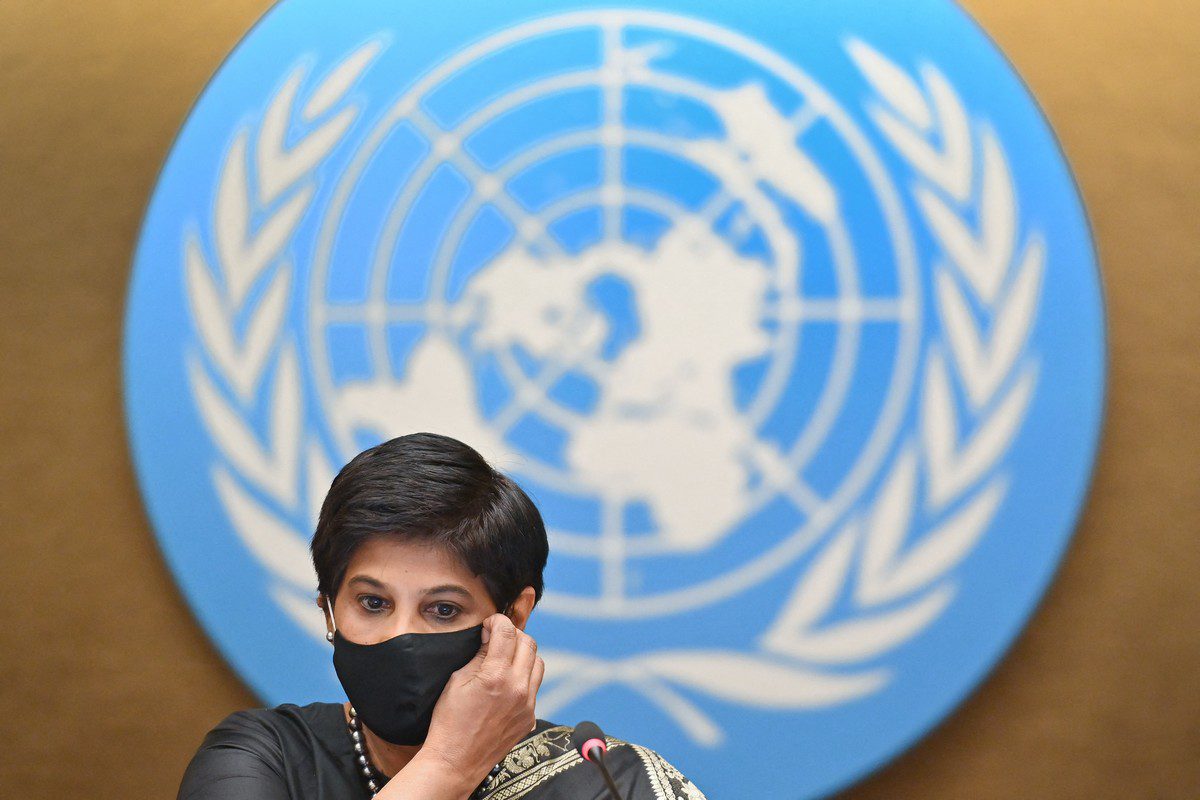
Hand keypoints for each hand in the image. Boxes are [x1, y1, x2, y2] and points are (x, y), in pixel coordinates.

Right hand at [419, 613, 544, 784]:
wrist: (456, 760)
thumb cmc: (449, 720)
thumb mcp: (457, 680)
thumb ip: (480, 654)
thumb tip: (492, 635)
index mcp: (496, 676)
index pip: (508, 632)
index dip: (498, 621)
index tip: (490, 623)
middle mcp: (518, 689)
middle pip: (529, 643)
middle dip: (513, 634)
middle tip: (498, 638)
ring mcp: (528, 705)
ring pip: (538, 663)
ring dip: (524, 654)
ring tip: (506, 658)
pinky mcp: (530, 717)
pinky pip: (535, 687)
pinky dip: (524, 678)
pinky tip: (507, 683)